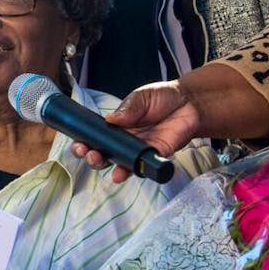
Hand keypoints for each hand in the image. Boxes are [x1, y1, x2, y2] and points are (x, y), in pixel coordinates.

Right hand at [72, 81, 200, 182]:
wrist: (190, 102)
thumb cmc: (162, 97)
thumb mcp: (140, 97)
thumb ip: (127, 109)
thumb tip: (109, 119)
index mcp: (116, 126)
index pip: (96, 137)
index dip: (84, 142)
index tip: (78, 143)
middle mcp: (125, 141)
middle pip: (103, 154)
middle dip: (91, 157)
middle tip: (88, 153)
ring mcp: (139, 150)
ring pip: (120, 164)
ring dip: (108, 167)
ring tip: (100, 162)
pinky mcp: (155, 155)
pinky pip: (143, 167)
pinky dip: (133, 171)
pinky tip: (122, 172)